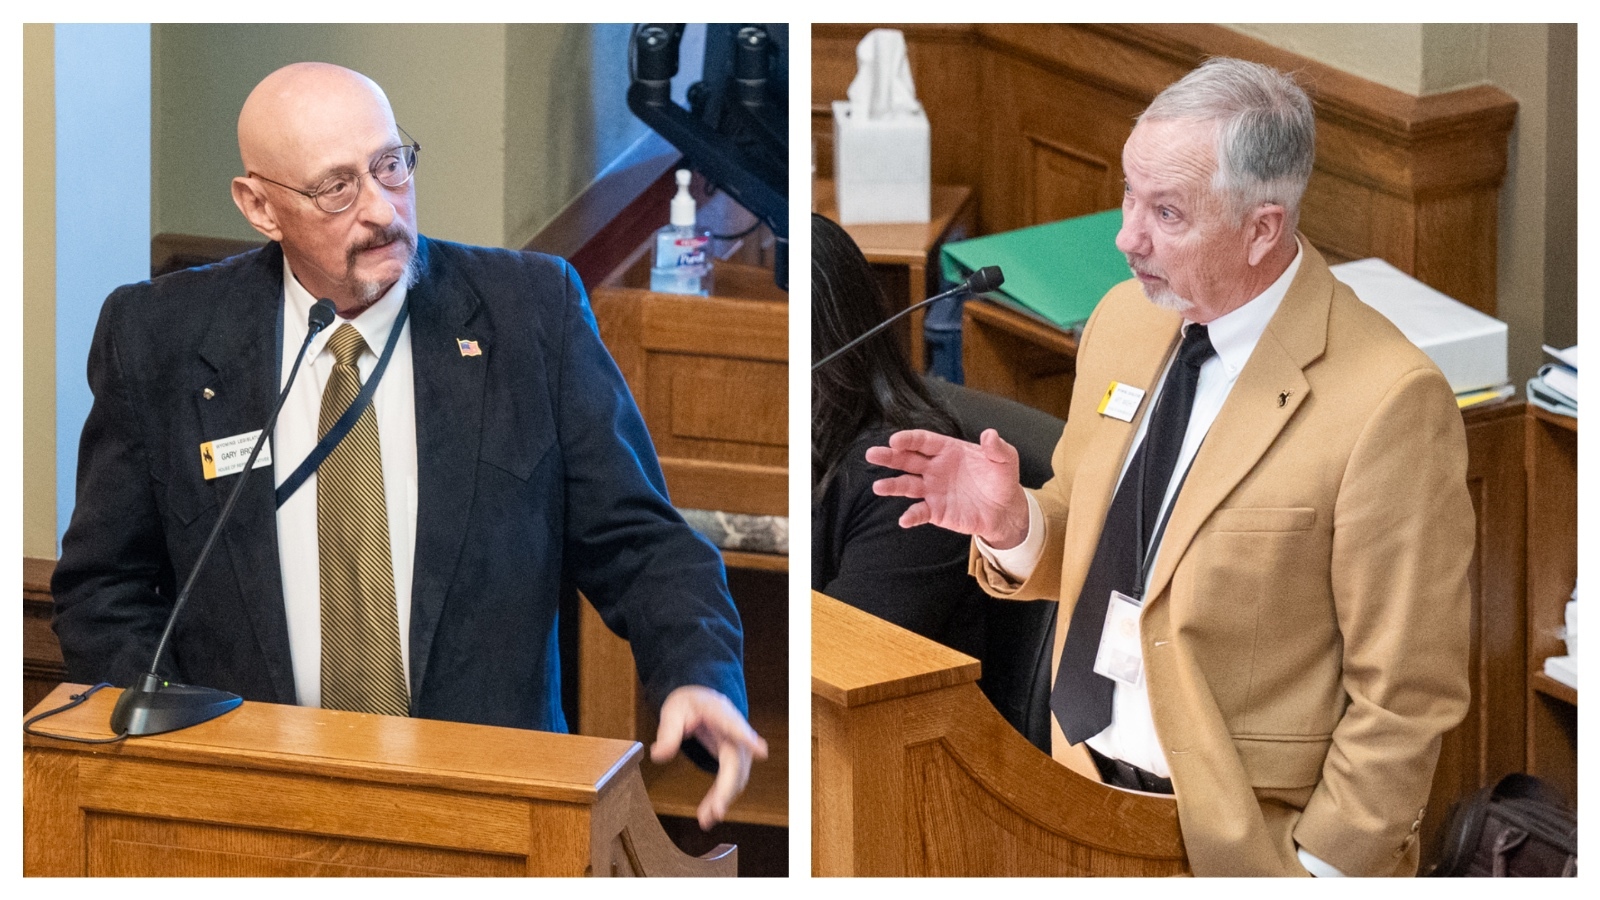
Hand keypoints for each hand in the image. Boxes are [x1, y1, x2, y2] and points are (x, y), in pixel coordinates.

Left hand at [651, 685, 768, 830]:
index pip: (734, 726)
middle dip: (728, 787)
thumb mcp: (673, 710)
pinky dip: (720, 798)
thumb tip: (659, 755)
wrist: (704, 701)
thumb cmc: (689, 704)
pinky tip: (707, 815)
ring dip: (723, 799)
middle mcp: (736, 731)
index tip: (761, 750)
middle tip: (717, 811)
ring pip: (736, 777)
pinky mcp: (734, 760)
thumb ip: (668, 731)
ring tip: (705, 820)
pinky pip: (730, 782)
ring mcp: (738, 747)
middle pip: (736, 762)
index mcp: (720, 713)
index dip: (748, 738)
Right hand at [865, 428, 1029, 548]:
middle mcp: (935, 468)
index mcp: (948, 450)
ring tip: (879, 487)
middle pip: (907, 460)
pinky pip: (919, 512)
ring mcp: (933, 490)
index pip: (923, 442)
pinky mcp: (936, 511)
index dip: (908, 440)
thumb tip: (990, 434)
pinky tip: (905, 519)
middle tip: (872, 454)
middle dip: (889, 457)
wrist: (1005, 510)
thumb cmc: (1002, 480)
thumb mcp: (1005, 460)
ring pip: (907, 485)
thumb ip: (997, 447)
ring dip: (892, 486)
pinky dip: (911, 516)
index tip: (894, 440)